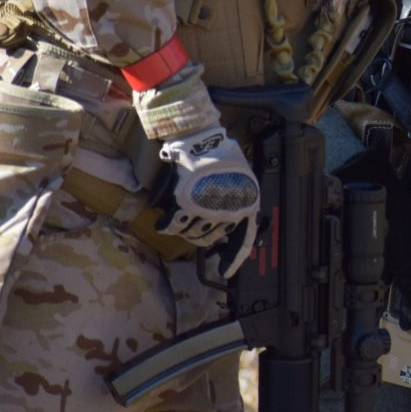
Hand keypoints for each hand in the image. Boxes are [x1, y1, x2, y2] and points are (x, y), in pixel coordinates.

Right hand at [154, 125, 259, 276]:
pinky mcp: (184, 204)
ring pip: (192, 234)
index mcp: (247, 204)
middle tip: (196, 225)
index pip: (243, 240)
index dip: (234, 259)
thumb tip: (228, 224)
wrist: (200, 139)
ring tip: (182, 218)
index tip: (225, 272)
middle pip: (211, 238)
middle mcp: (228, 210)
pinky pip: (173, 226)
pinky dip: (167, 226)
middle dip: (203, 236)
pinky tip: (164, 223)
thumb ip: (237, 201)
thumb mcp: (242, 178)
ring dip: (185, 230)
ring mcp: (205, 209)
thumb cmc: (221, 155)